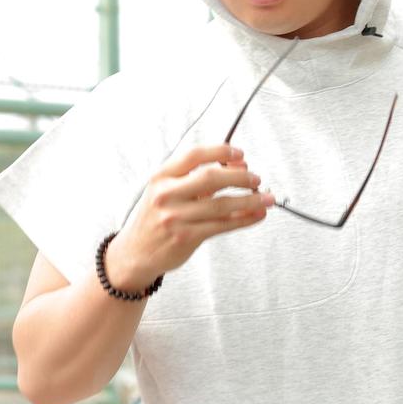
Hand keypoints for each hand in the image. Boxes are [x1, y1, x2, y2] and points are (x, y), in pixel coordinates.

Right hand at [104, 145, 274, 291]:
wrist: (136, 252)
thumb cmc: (155, 219)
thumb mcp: (165, 192)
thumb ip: (194, 179)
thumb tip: (236, 166)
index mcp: (161, 177)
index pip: (194, 156)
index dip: (221, 152)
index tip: (240, 154)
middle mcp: (166, 195)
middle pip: (211, 177)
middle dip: (240, 176)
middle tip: (256, 178)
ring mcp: (175, 217)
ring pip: (221, 205)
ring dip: (250, 200)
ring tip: (266, 198)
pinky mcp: (186, 237)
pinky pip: (222, 226)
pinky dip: (244, 219)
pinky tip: (256, 215)